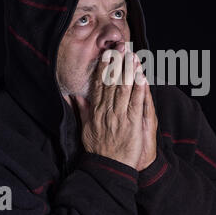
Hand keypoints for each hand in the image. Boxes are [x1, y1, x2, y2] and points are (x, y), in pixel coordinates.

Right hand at [74, 45, 156, 170]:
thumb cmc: (98, 149)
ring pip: (124, 89)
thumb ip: (82, 110)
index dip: (104, 67)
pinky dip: (139, 89)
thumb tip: (73, 96)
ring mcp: (120, 116)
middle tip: (121, 46)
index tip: (107, 53)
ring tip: (133, 56)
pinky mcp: (132, 123)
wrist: (109, 168)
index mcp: (96, 111)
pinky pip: (136, 103)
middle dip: (118, 63)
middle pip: (112, 83)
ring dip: (129, 71)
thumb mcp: (85, 129)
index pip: (100, 85)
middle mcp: (107, 110)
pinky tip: (142, 76)